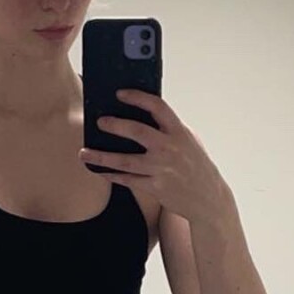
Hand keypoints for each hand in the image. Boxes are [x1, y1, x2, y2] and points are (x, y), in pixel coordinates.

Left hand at [79, 90, 229, 221]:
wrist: (208, 199)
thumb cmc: (196, 166)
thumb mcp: (189, 141)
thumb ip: (169, 128)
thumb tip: (142, 114)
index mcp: (179, 132)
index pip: (157, 107)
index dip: (137, 98)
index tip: (120, 93)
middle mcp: (170, 149)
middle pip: (137, 132)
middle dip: (115, 125)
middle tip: (99, 122)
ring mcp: (162, 170)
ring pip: (125, 161)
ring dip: (102, 156)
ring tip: (84, 152)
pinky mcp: (156, 188)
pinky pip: (127, 180)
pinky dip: (111, 175)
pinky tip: (99, 170)